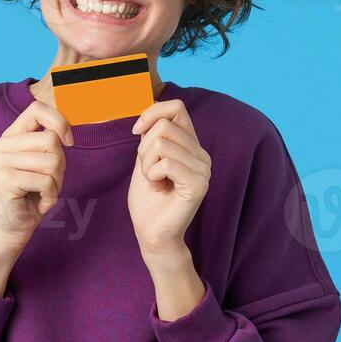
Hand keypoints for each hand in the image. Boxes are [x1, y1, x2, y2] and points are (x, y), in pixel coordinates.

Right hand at [0, 101, 71, 293]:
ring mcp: (1, 161)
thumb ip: (49, 142)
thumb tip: (66, 129)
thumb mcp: (43, 163)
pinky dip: (50, 196)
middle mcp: (1, 145)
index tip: (68, 142)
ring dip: (56, 183)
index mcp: (9, 137)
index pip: (37, 109)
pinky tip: (39, 204)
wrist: (12, 229)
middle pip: (51, 140)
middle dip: (61, 165)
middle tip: (48, 183)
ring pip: (52, 161)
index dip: (59, 122)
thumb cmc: (31, 196)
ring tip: (42, 193)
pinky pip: (46, 181)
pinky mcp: (5, 179)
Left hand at [128, 100, 210, 259]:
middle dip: (144, 148)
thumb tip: (151, 110)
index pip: (176, 108)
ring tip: (155, 182)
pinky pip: (167, 163)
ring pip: (162, 143)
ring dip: (147, 164)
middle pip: (164, 126)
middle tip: (149, 172)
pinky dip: (153, 174)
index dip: (151, 113)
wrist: (151, 234)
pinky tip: (159, 188)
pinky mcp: (199, 184)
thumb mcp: (145, 159)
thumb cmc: (148, 200)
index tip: (136, 131)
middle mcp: (202, 155)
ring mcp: (204, 170)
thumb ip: (152, 136)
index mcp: (191, 146)